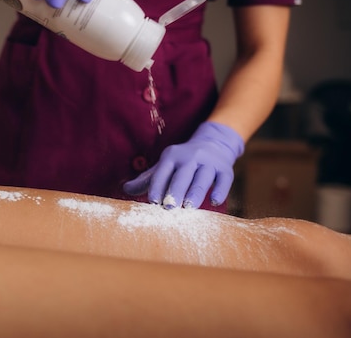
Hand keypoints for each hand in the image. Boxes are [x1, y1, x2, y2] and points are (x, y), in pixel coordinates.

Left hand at [123, 122, 244, 208]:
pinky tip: (215, 201)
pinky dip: (220, 189)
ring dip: (196, 192)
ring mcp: (209, 162)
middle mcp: (190, 157)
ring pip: (202, 177)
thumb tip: (125, 190)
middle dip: (175, 190)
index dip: (157, 186)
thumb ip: (146, 179)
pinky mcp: (225, 169)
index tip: (153, 201)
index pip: (163, 172)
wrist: (213, 143)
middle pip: (182, 175)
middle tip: (169, 207)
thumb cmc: (182, 162)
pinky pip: (224, 179)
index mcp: (172, 156)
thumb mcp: (164, 166)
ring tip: (190, 207)